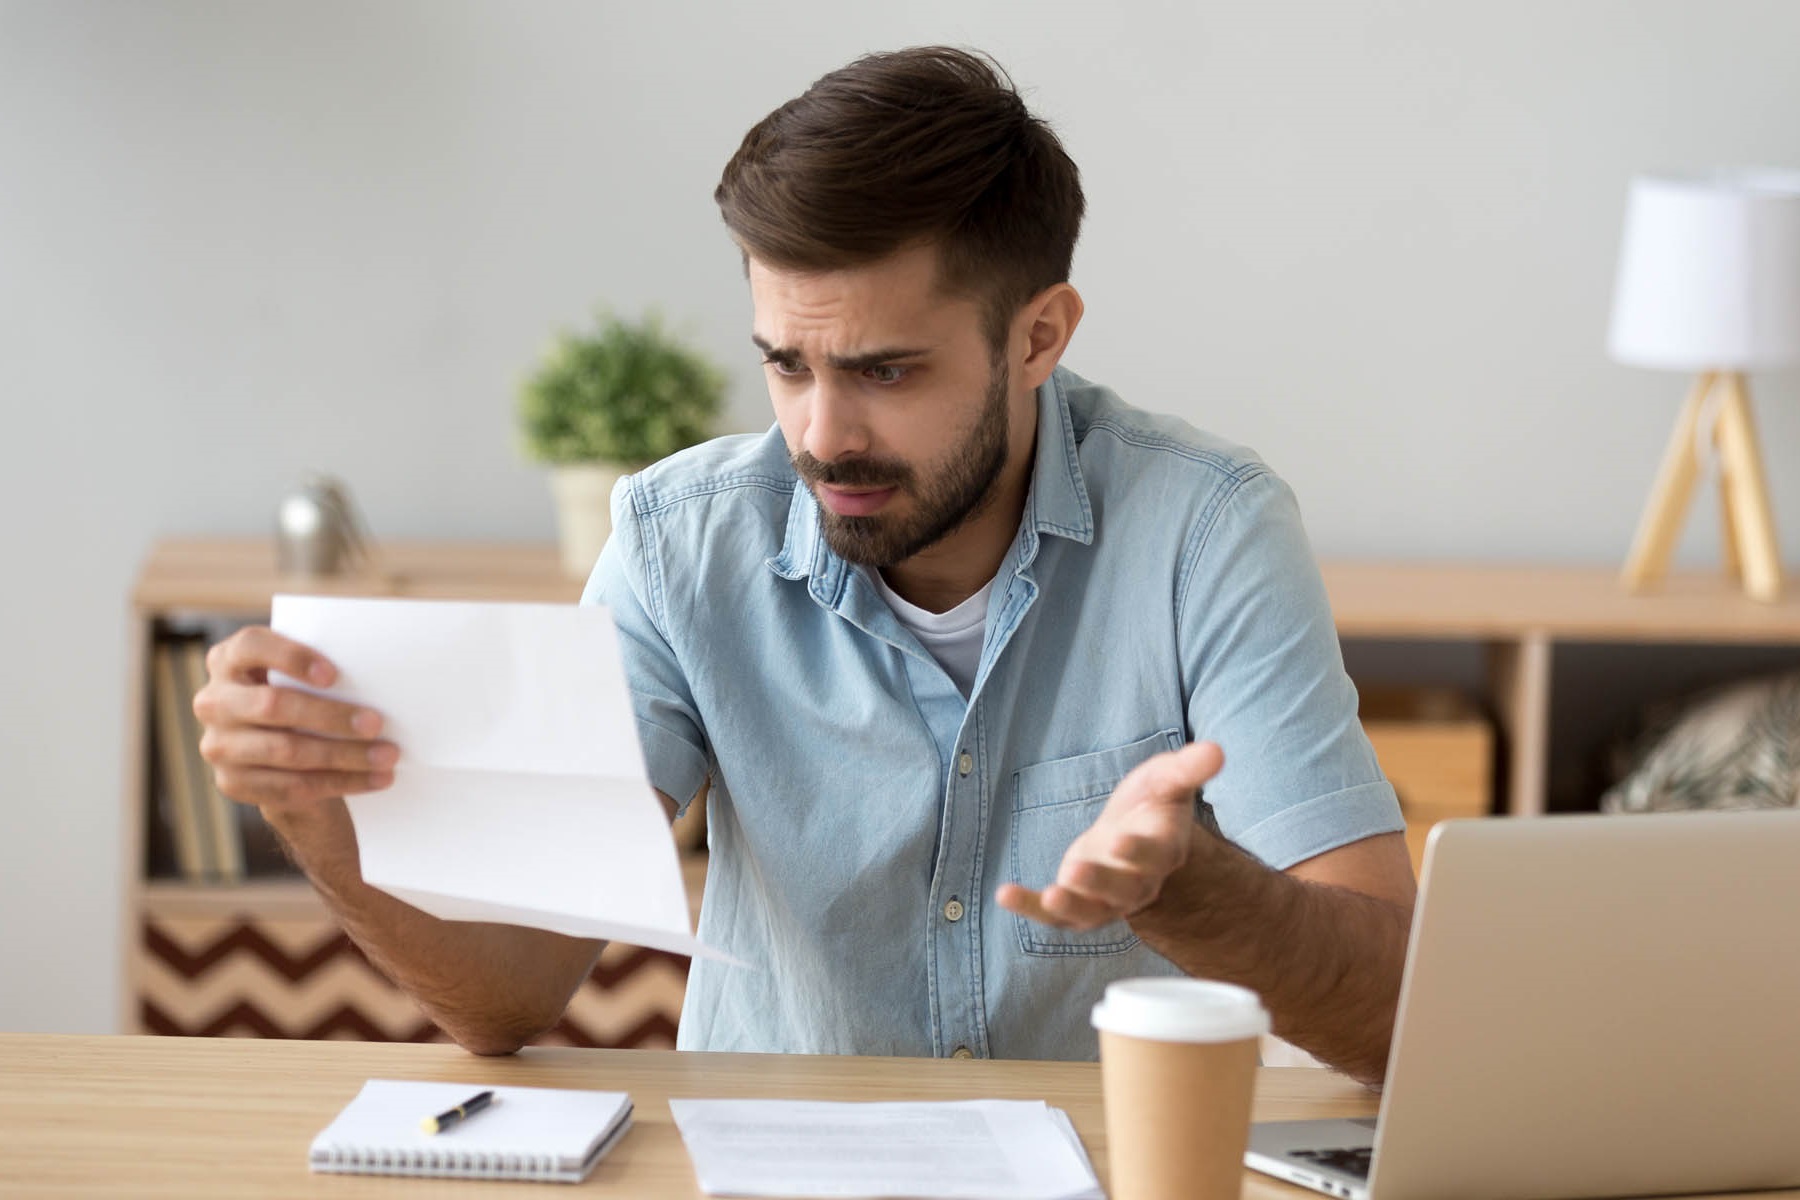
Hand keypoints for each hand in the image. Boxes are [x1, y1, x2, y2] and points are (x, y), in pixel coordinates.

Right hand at [192, 626, 397, 810]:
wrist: (281, 754)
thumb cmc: (301, 696)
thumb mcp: (300, 678)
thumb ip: (319, 671)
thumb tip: (380, 678)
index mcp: (229, 659)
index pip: (251, 646)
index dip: (291, 657)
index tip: (334, 675)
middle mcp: (214, 701)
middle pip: (272, 705)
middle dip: (330, 716)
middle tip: (377, 723)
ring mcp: (219, 745)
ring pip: (286, 751)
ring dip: (344, 755)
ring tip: (387, 755)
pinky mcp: (232, 783)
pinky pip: (291, 787)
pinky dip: (340, 782)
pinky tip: (374, 779)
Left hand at [995, 741, 1223, 930]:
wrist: (1133, 834)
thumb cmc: (1152, 804)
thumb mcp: (1167, 779)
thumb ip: (1189, 769)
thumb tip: (1218, 750)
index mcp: (1162, 850)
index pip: (1154, 855)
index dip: (1139, 851)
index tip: (1121, 841)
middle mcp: (1137, 882)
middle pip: (1122, 889)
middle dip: (1100, 882)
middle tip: (1076, 871)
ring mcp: (1106, 899)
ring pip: (1091, 909)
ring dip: (1069, 906)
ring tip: (1049, 897)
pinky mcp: (1077, 904)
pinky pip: (1055, 914)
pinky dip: (1031, 907)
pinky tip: (1005, 894)